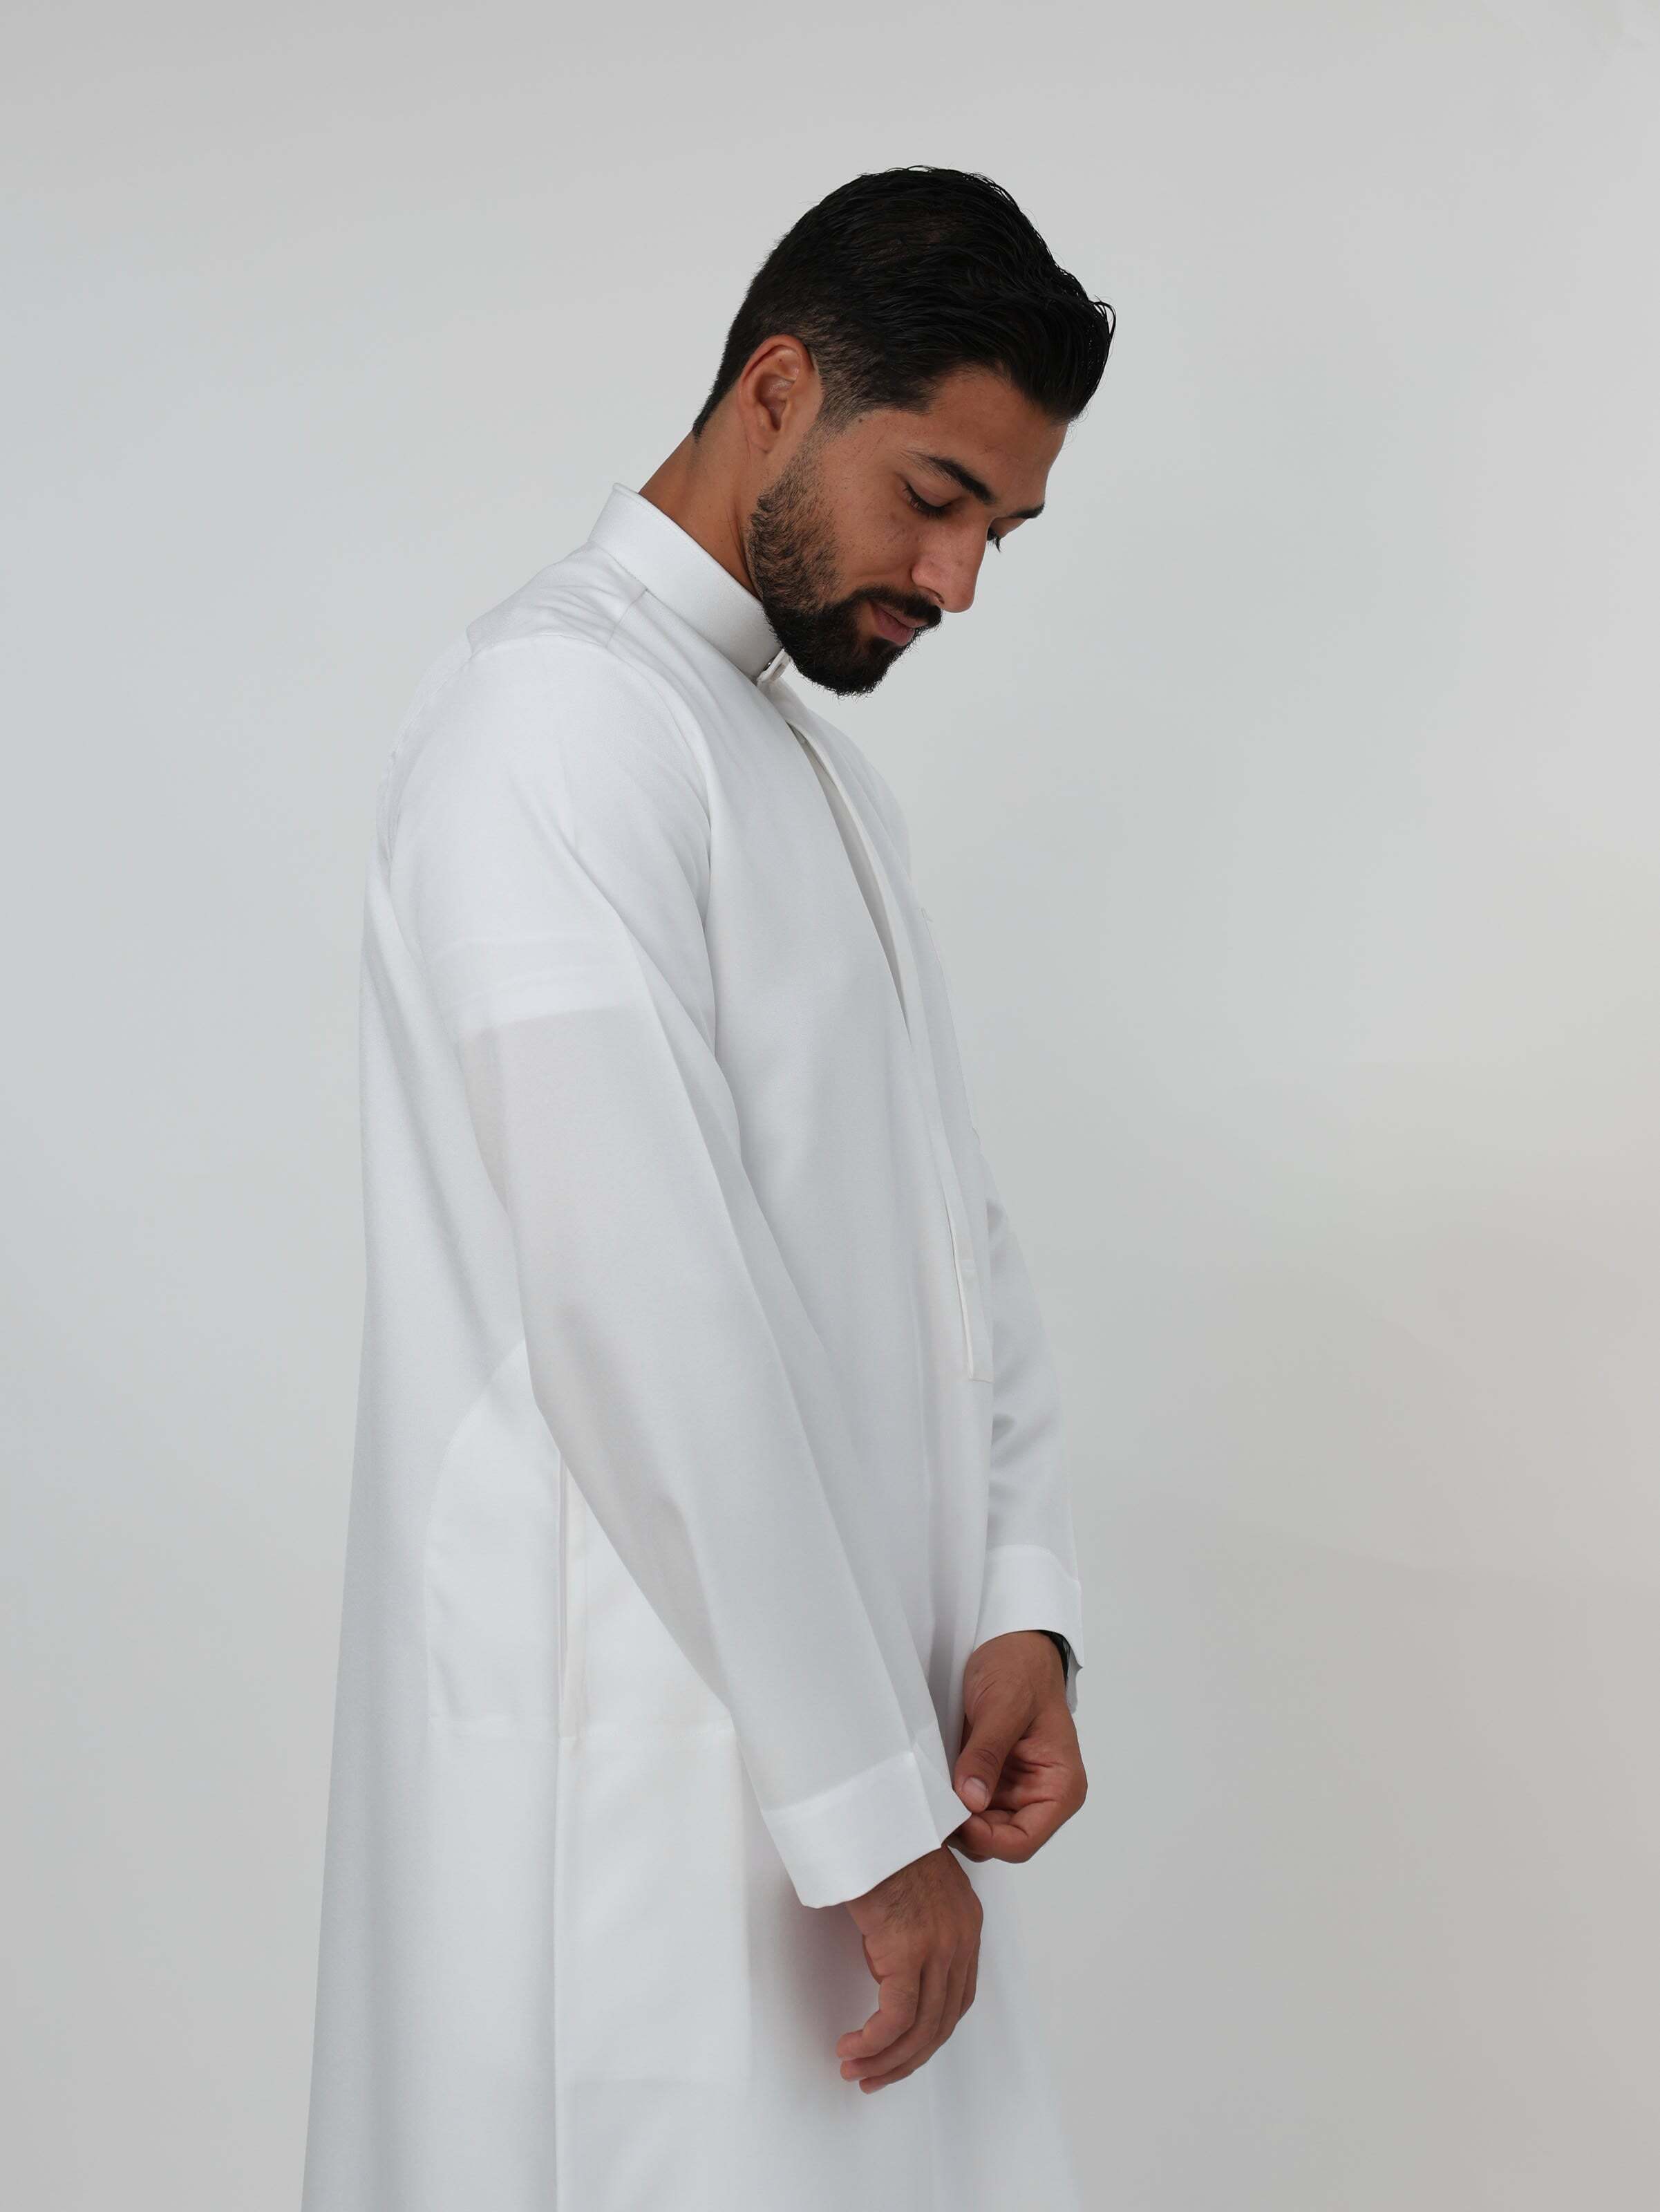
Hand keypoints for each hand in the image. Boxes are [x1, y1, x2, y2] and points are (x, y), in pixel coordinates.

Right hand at [836, 1845, 982, 2090]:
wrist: (871, 1809)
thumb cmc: (881, 1837)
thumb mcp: (911, 1888)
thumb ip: (912, 1928)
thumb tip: (886, 1966)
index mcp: (965, 1922)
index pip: (956, 1999)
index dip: (928, 2034)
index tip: (900, 2051)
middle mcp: (961, 1938)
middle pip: (942, 2022)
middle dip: (907, 2058)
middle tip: (875, 2075)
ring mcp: (939, 1945)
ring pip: (921, 2029)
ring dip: (886, 2059)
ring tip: (857, 2069)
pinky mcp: (909, 1950)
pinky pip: (896, 2018)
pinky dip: (874, 2043)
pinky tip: (852, 2049)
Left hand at [950, 1630, 1086, 1863]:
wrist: (1012, 1645)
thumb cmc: (1021, 1669)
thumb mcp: (1004, 1706)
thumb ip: (987, 1753)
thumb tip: (971, 1800)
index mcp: (1059, 1787)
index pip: (1022, 1842)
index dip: (985, 1838)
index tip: (952, 1816)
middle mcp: (1040, 1797)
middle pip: (999, 1841)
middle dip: (965, 1830)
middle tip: (931, 1805)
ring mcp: (1014, 1792)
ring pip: (979, 1830)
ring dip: (954, 1817)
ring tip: (930, 1791)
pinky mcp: (991, 1781)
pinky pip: (968, 1807)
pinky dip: (950, 1802)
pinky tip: (934, 1784)